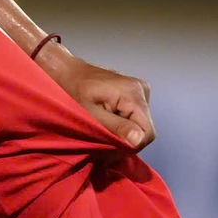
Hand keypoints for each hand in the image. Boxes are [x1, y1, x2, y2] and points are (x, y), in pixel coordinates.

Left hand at [38, 43, 155, 149]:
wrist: (70, 73)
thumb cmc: (74, 92)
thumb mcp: (91, 114)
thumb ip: (116, 127)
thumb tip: (138, 140)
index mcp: (133, 94)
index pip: (148, 132)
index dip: (131, 145)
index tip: (111, 145)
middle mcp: (142, 90)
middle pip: (144, 128)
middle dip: (125, 138)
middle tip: (103, 137)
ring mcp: (140, 89)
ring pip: (140, 123)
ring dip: (123, 130)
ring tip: (103, 125)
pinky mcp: (136, 92)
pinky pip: (136, 115)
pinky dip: (123, 122)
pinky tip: (108, 118)